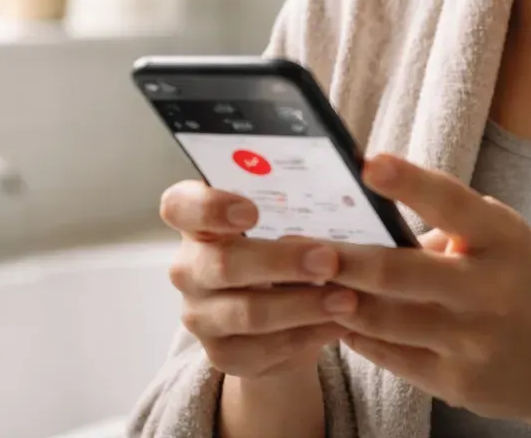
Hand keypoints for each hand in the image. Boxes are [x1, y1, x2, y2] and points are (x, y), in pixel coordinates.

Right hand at [160, 179, 353, 378]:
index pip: (180, 206)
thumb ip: (294, 201)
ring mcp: (199, 315)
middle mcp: (188, 268)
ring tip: (345, 298)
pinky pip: (264, 349)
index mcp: (195, 223)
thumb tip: (350, 176)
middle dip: (281, 262)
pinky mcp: (221, 353)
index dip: (210, 208)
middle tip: (329, 259)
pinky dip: (306, 336)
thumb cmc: (278, 247)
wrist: (272, 315)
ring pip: (248, 313)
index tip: (252, 212)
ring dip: (303, 305)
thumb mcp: (280, 221)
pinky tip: (336, 324)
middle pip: (223, 264)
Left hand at [324, 154, 530, 437]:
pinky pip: (393, 357)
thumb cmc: (524, 283)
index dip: (408, 182)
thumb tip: (369, 213)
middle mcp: (491, 290)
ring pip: (388, 320)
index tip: (367, 162)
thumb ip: (449, 226)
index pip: (451, 202)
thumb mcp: (504, 240)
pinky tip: (336, 320)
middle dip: (348, 261)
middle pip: (403, 272)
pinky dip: (359, 337)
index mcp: (503, 239)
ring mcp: (473, 341)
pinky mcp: (457, 382)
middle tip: (306, 248)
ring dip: (342, 302)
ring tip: (307, 283)